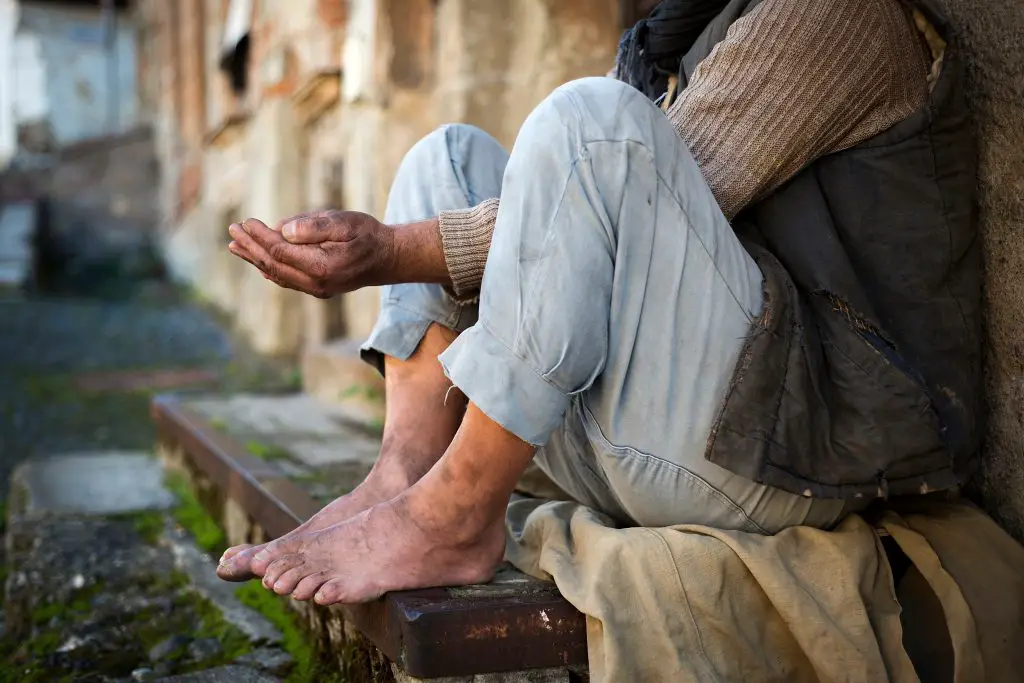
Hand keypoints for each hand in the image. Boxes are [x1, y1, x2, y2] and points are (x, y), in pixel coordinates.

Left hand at [227, 210, 393, 298]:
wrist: (390, 258)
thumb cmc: (368, 235)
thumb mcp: (345, 222)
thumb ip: (315, 226)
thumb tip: (282, 230)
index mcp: (321, 266)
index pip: (280, 251)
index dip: (259, 236)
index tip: (246, 221)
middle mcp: (316, 283)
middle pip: (273, 265)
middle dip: (250, 247)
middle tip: (232, 231)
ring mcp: (316, 289)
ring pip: (277, 274)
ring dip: (255, 259)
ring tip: (235, 246)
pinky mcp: (318, 288)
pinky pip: (287, 280)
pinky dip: (269, 269)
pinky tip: (258, 262)